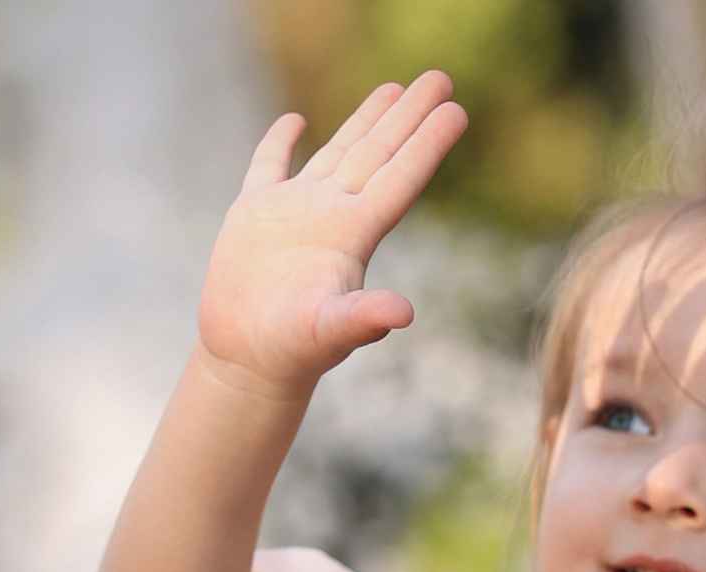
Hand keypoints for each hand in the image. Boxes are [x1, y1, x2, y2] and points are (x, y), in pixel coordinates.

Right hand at [196, 75, 469, 396]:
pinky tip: (296, 120)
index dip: (428, 144)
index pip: (401, 179)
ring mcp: (295, 212)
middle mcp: (333, 216)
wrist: (248, 360)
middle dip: (410, 116)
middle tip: (442, 78)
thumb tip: (404, 313)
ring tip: (395, 88)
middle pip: (381, 154)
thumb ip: (364, 318)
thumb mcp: (330, 332)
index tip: (457, 110)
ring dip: (367, 120)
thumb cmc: (292, 351)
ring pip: (339, 152)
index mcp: (354, 234)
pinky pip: (270, 166)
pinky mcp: (254, 215)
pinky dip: (279, 142)